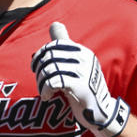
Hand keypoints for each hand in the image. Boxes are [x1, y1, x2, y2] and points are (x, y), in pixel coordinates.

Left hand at [31, 22, 129, 136]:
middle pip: (50, 57)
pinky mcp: (80, 86)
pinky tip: (46, 96)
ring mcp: (84, 72)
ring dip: (41, 82)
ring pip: (50, 70)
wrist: (100, 111)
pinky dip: (45, 89)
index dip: (40, 55)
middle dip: (39, 70)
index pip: (54, 45)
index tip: (35, 68)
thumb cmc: (84, 87)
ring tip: (44, 92)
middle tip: (40, 83)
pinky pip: (53, 82)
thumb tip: (55, 24)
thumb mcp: (76, 64)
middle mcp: (84, 58)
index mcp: (82, 52)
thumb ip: (64, 46)